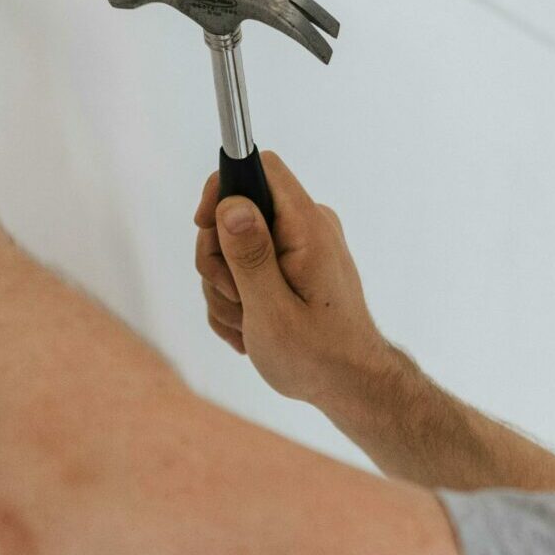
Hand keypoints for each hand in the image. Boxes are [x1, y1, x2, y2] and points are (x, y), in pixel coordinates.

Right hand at [193, 151, 391, 404]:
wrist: (351, 386)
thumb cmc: (318, 356)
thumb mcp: (272, 311)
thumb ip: (250, 255)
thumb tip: (231, 203)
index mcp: (307, 228)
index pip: (258, 168)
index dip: (223, 190)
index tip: (203, 227)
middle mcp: (305, 228)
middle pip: (234, 214)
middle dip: (218, 262)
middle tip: (237, 303)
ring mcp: (298, 249)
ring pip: (231, 250)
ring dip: (226, 292)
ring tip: (248, 326)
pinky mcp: (289, 268)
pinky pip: (243, 272)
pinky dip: (237, 303)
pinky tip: (250, 332)